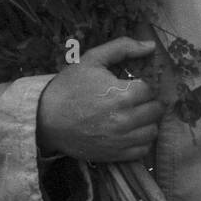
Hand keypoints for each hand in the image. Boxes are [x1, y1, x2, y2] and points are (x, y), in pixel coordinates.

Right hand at [36, 38, 164, 161]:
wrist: (45, 118)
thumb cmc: (69, 86)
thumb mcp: (92, 59)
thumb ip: (123, 47)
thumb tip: (151, 45)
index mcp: (122, 94)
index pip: (151, 90)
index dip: (143, 86)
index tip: (133, 86)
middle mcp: (125, 119)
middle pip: (156, 110)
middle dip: (147, 102)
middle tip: (134, 100)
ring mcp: (121, 140)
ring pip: (153, 131)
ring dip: (147, 122)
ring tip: (133, 115)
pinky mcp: (115, 155)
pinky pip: (143, 150)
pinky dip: (141, 141)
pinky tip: (129, 131)